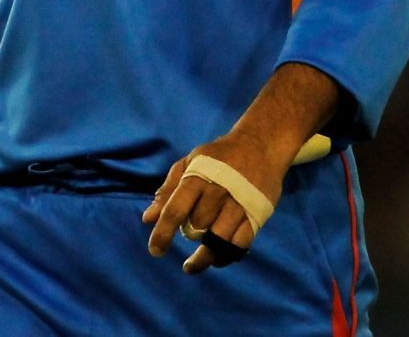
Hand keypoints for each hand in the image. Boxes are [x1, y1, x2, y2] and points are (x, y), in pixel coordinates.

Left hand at [140, 130, 290, 273]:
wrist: (260, 145)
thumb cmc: (218, 156)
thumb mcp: (189, 163)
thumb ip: (168, 191)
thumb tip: (148, 219)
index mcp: (197, 178)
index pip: (176, 209)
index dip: (163, 232)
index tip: (155, 251)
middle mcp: (218, 192)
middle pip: (197, 228)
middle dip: (188, 235)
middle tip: (187, 233)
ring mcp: (239, 205)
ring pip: (219, 241)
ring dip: (205, 256)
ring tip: (193, 264)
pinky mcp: (257, 215)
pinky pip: (240, 245)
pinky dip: (227, 256)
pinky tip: (216, 259)